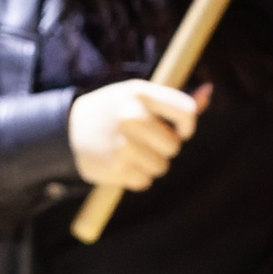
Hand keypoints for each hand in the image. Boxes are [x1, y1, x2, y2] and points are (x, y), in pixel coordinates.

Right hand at [67, 80, 211, 191]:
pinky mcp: (115, 168)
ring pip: (161, 167)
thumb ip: (171, 99)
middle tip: (142, 141)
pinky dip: (135, 177)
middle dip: (163, 148)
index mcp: (139, 93)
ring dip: (149, 164)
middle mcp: (131, 116)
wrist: (63, 132)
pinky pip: (144, 181)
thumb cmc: (109, 112)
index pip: (186, 111)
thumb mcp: (135, 96)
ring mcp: (123, 144)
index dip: (188, 126)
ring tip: (128, 152)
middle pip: (173, 146)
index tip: (181, 132)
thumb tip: (209, 92)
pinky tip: (119, 164)